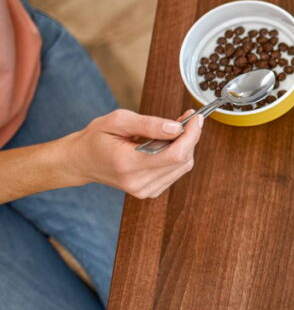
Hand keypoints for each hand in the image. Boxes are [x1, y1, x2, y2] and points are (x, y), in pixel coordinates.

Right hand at [64, 108, 202, 197]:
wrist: (81, 161)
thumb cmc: (96, 138)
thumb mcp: (118, 121)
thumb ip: (149, 124)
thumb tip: (177, 127)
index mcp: (128, 164)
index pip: (175, 155)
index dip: (191, 135)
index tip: (195, 118)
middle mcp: (138, 183)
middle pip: (182, 161)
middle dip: (189, 137)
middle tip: (185, 118)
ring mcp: (145, 191)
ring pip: (183, 167)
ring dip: (185, 146)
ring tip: (174, 129)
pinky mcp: (150, 192)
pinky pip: (175, 172)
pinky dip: (177, 156)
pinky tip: (167, 144)